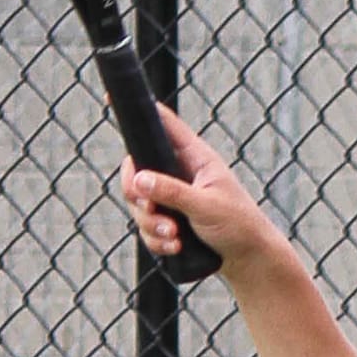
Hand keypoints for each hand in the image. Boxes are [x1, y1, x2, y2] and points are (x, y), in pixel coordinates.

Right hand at [120, 106, 275, 270]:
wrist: (247, 259)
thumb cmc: (238, 224)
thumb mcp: (205, 205)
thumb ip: (172, 192)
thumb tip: (138, 179)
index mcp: (193, 157)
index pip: (163, 125)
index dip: (140, 112)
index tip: (109, 97)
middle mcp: (179, 173)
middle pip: (137, 171)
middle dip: (138, 196)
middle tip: (151, 210)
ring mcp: (172, 198)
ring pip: (139, 205)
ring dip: (151, 225)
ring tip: (175, 236)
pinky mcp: (169, 222)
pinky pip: (146, 228)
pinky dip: (157, 240)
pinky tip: (175, 247)